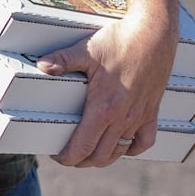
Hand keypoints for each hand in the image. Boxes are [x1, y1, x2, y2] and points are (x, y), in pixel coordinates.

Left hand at [36, 9, 176, 166]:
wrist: (154, 34)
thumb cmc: (119, 42)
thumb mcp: (85, 50)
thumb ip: (62, 61)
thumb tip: (41, 66)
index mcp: (104, 108)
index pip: (83, 147)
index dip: (68, 157)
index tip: (57, 156)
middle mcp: (123, 118)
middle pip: (101, 156)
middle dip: (82, 161)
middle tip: (68, 155)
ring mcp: (139, 117)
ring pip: (120, 151)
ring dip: (104, 158)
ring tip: (89, 154)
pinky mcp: (152, 111)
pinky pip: (145, 141)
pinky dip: (132, 148)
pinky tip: (123, 147)